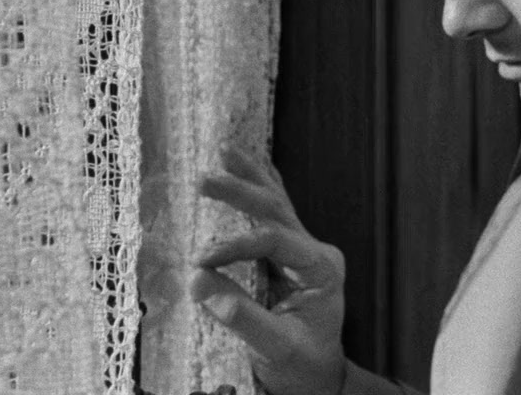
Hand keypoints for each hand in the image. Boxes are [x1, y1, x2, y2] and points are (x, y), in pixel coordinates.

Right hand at [191, 149, 346, 394]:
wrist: (316, 377)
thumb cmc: (301, 366)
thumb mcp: (275, 348)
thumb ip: (241, 316)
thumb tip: (198, 282)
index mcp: (322, 269)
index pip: (274, 241)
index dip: (236, 246)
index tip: (200, 259)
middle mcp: (316, 251)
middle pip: (278, 211)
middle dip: (241, 191)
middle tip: (204, 178)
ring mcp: (304, 249)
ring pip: (277, 204)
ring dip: (250, 177)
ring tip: (226, 149)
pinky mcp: (288, 254)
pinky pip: (274, 214)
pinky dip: (259, 188)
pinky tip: (250, 162)